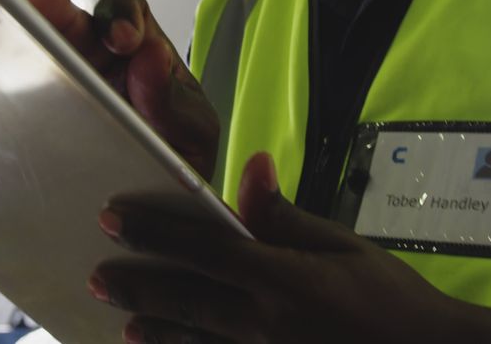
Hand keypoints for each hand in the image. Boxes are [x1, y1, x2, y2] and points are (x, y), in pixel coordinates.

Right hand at [0, 0, 218, 179]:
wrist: (144, 220)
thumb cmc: (174, 166)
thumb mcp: (189, 136)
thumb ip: (174, 100)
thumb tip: (151, 55)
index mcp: (135, 54)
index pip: (126, 13)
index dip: (121, 16)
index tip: (123, 42)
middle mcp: (89, 57)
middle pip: (62, 15)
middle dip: (46, 2)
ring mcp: (49, 82)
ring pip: (22, 41)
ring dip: (3, 20)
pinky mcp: (17, 115)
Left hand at [87, 153, 469, 342]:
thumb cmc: (393, 300)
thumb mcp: (344, 246)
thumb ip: (285, 215)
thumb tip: (251, 165)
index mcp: (282, 278)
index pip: (202, 249)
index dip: (153, 232)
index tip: (112, 218)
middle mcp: (264, 322)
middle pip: (186, 299)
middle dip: (137, 284)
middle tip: (97, 276)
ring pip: (195, 340)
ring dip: (155, 328)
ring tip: (121, 320)